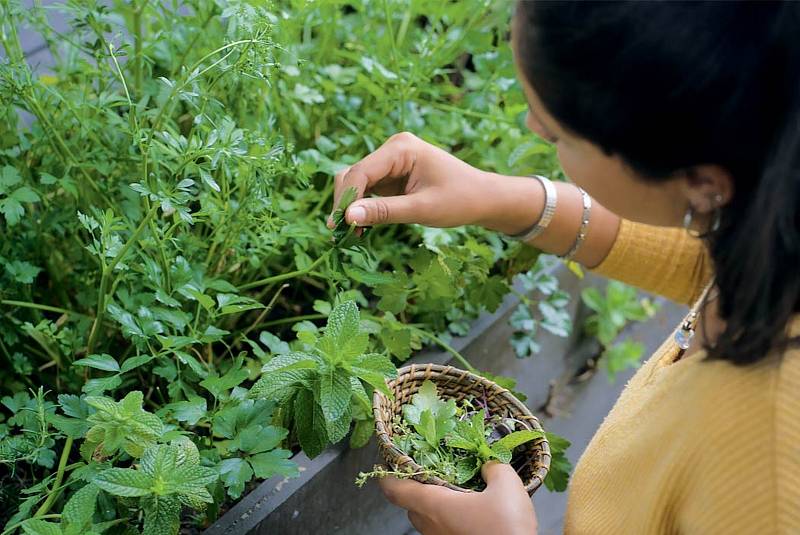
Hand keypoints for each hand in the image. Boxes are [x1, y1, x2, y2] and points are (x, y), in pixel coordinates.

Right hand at [326, 132, 496, 229]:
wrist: (483, 199)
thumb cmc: (460, 200)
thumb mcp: (422, 209)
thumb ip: (384, 212)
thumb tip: (347, 217)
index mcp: (401, 148)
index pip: (361, 172)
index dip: (346, 199)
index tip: (338, 226)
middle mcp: (393, 149)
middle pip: (353, 175)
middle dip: (345, 203)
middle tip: (340, 234)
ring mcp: (391, 162)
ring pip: (357, 183)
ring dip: (351, 207)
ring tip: (350, 235)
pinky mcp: (392, 175)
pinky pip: (368, 190)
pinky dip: (362, 208)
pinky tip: (361, 229)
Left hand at [379, 461, 537, 534]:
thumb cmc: (506, 527)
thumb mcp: (507, 486)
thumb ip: (494, 468)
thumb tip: (489, 465)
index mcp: (434, 505)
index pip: (395, 491)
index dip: (387, 476)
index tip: (387, 464)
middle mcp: (432, 526)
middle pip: (411, 505)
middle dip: (416, 488)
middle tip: (429, 471)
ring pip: (427, 521)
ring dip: (433, 505)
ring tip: (453, 490)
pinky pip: (442, 531)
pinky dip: (448, 518)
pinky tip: (470, 512)